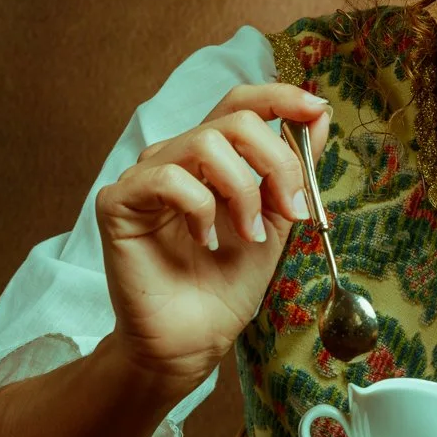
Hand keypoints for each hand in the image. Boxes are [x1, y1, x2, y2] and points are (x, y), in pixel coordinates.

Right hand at [94, 83, 329, 386]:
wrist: (194, 339)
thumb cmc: (227, 284)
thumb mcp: (276, 220)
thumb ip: (293, 170)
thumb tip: (318, 116)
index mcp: (213, 157)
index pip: (241, 102)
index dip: (280, 97)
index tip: (315, 110)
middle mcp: (178, 156)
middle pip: (235, 120)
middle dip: (276, 162)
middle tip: (290, 211)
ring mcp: (145, 175)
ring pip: (206, 143)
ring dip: (242, 192)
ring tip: (248, 236)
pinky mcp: (118, 201)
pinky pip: (168, 178)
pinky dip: (200, 209)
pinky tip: (204, 241)